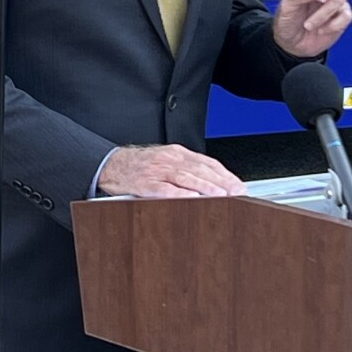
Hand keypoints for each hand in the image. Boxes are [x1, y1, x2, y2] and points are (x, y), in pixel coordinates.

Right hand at [97, 144, 244, 197]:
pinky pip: (164, 188)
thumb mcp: (166, 161)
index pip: (207, 163)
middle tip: (236, 192)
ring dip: (205, 187)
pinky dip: (179, 193)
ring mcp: (157, 171)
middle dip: (221, 182)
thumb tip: (213, 182)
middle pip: (200, 170)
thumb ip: (187, 169)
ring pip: (186, 177)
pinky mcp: (145, 183)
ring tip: (221, 195)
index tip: (239, 186)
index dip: (225, 175)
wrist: (112, 164)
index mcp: (177, 153)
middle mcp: (170, 159)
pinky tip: (192, 198)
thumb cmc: (141, 166)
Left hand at [272, 0, 351, 57]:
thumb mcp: (287, 5)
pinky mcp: (341, 17)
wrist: (291, 44)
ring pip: (339, 0)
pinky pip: (345, 16)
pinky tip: (321, 29)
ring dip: (322, 15)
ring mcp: (334, 2)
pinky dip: (331, 25)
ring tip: (309, 24)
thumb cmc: (287, 21)